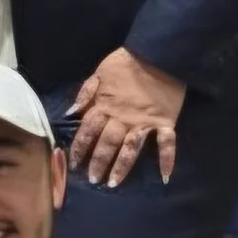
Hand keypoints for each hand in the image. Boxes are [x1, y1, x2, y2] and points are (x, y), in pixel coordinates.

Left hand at [68, 46, 184, 187]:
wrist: (159, 54)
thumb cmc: (126, 63)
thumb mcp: (99, 73)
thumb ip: (85, 94)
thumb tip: (70, 113)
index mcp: (105, 106)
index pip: (88, 131)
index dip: (79, 148)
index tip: (74, 163)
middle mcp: (123, 118)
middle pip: (107, 144)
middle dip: (98, 162)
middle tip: (92, 180)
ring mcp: (145, 122)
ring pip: (131, 149)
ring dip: (122, 167)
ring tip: (113, 183)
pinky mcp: (166, 122)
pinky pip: (167, 144)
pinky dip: (167, 159)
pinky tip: (165, 177)